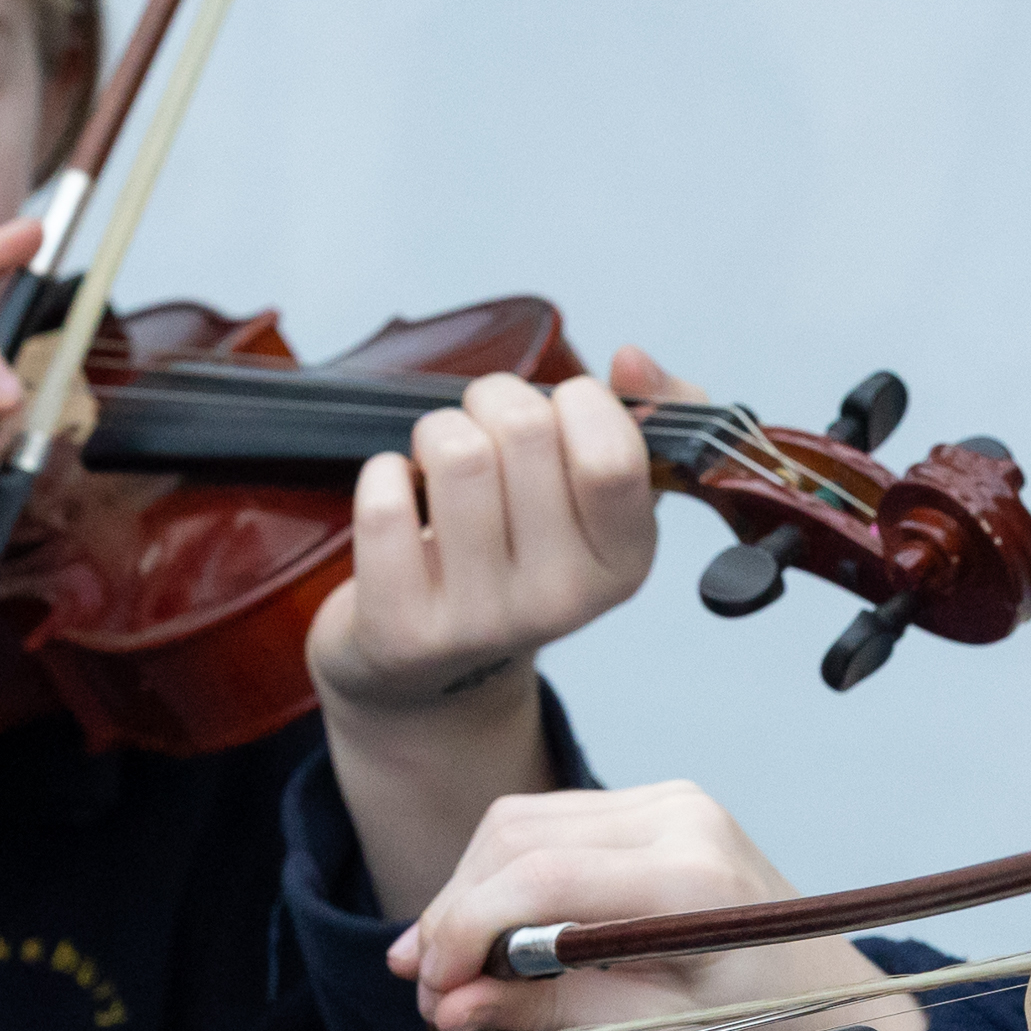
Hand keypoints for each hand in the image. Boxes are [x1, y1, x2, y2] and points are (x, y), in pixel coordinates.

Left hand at [305, 345, 679, 716]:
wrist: (431, 669)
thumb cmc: (521, 549)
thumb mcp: (601, 494)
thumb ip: (649, 411)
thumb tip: (630, 360)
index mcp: (624, 562)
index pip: (613, 455)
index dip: (578, 401)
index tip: (561, 412)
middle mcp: (563, 602)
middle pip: (525, 431)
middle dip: (495, 400)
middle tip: (485, 428)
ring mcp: (482, 621)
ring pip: (457, 455)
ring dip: (438, 430)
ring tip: (439, 458)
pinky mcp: (403, 629)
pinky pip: (385, 505)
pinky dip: (381, 475)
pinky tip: (398, 495)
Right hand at [397, 782, 920, 1030]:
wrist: (839, 1005)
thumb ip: (547, 1009)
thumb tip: (450, 1002)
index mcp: (690, 878)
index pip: (539, 877)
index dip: (463, 928)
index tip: (429, 985)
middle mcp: (680, 817)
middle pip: (517, 837)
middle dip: (455, 910)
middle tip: (425, 984)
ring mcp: (671, 802)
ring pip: (524, 822)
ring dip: (472, 889)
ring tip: (444, 963)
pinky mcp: (660, 807)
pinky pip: (555, 823)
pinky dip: (509, 875)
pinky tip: (488, 929)